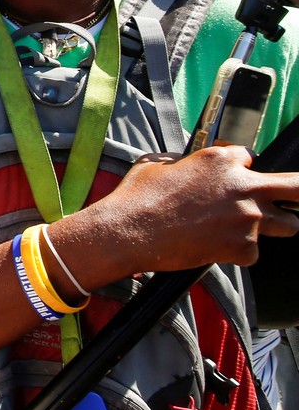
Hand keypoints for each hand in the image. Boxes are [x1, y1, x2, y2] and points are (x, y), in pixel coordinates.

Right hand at [73, 146, 298, 281]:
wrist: (128, 231)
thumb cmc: (137, 197)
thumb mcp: (156, 163)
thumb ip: (183, 161)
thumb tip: (185, 165)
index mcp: (220, 159)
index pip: (250, 157)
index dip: (241, 167)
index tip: (234, 176)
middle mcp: (242, 185)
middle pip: (297, 187)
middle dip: (297, 191)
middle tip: (293, 196)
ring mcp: (247, 218)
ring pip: (289, 224)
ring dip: (272, 225)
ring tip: (245, 229)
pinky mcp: (242, 247)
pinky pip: (253, 251)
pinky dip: (237, 252)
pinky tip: (213, 247)